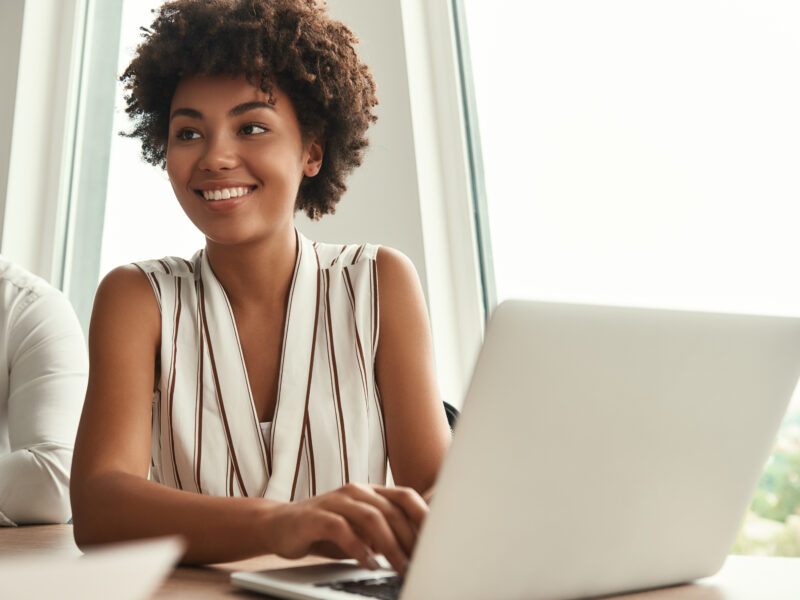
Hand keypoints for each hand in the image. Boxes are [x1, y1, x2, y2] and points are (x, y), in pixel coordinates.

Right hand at [264, 483, 426, 573]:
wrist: (280, 525)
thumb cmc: (325, 529)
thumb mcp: (360, 530)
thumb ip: (385, 533)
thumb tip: (418, 549)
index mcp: (370, 492)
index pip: (405, 496)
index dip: (424, 516)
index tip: (439, 541)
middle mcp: (356, 491)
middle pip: (392, 510)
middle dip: (410, 539)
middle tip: (421, 563)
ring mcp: (335, 501)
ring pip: (371, 517)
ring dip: (390, 545)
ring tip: (400, 567)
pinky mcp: (315, 516)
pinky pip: (342, 529)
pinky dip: (358, 548)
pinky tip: (367, 563)